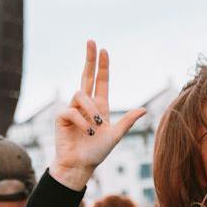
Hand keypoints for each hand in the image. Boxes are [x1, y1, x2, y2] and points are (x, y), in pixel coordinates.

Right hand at [49, 40, 145, 190]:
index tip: (103, 49)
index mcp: (100, 106)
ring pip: (81, 94)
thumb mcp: (115, 136)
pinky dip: (81, 120)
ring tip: (95, 127)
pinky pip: (72, 110)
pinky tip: (86, 131)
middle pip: (86, 75)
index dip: (102, 66)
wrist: (80, 165)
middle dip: (89, 58)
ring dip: (91, 110)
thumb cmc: (97, 152)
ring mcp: (72, 109)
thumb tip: (144, 109)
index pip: (101, 81)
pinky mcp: (62, 116)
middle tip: (91, 41)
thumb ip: (127, 121)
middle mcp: (86, 105)